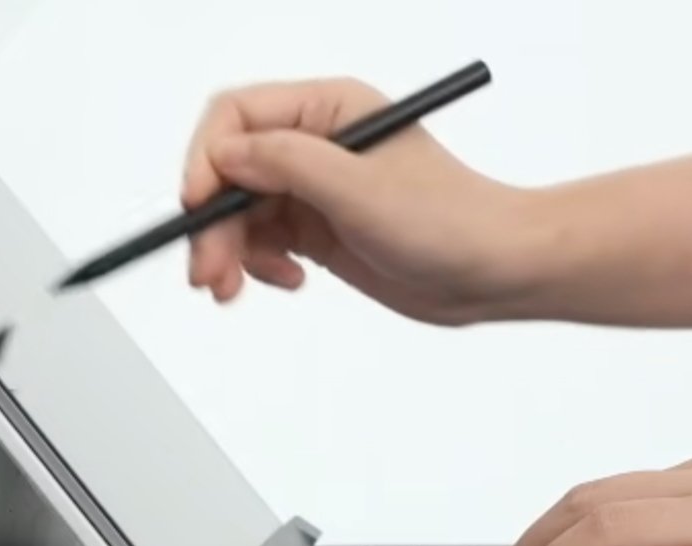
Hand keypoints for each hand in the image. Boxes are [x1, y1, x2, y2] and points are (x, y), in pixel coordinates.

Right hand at [181, 76, 538, 324]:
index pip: (237, 117)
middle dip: (213, 222)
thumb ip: (288, 164)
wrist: (493, 271)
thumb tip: (226, 155)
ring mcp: (315, 189)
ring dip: (228, 251)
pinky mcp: (318, 230)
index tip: (198, 205)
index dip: (207, 159)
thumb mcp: (361, 188)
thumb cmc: (451, 220)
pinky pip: (261, 242)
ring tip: (234, 289)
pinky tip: (289, 281)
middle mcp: (316, 144)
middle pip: (229, 172)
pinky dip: (258, 266)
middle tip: (209, 272)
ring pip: (239, 212)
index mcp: (328, 110)